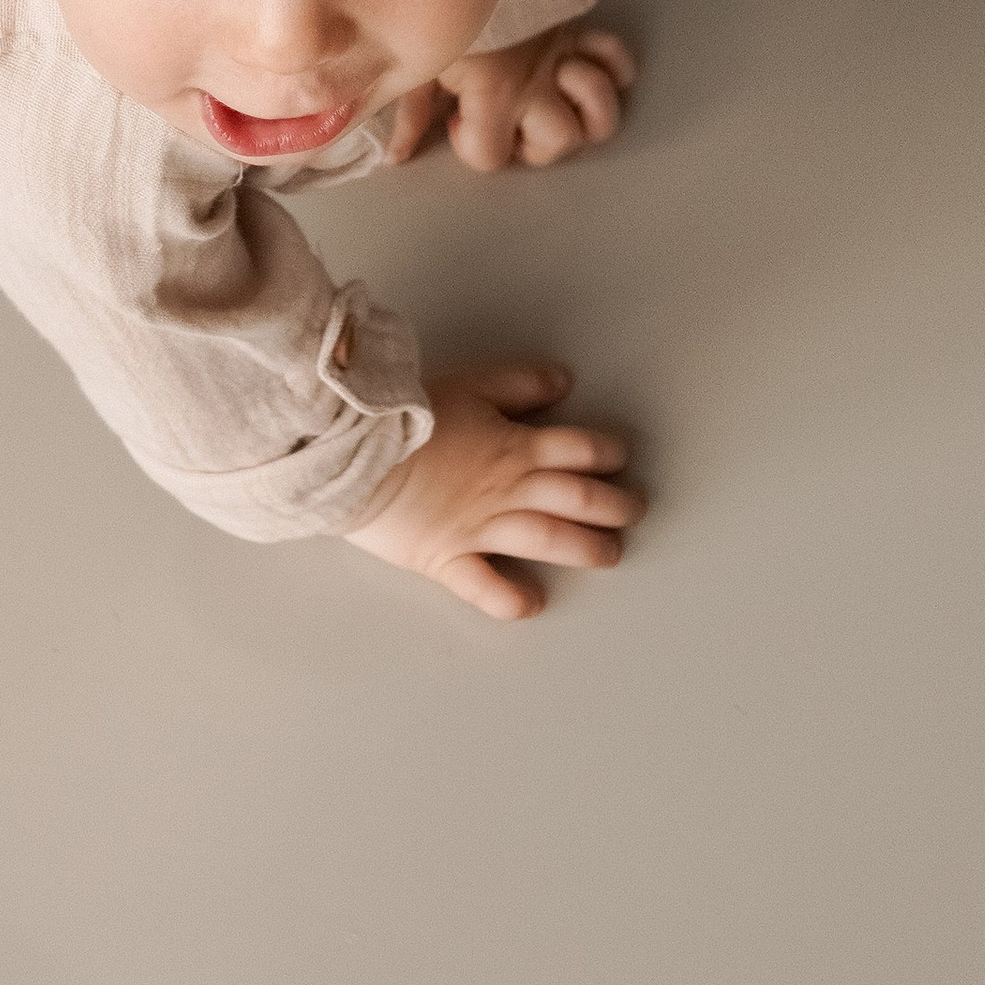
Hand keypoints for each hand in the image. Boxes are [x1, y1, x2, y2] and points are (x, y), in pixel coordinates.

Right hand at [349, 361, 642, 621]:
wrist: (351, 452)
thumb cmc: (403, 415)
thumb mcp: (469, 383)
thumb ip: (518, 383)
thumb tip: (563, 381)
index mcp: (514, 446)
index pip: (579, 449)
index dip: (608, 453)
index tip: (620, 457)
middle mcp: (508, 490)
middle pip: (578, 499)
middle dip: (614, 506)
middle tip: (633, 511)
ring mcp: (481, 529)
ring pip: (549, 541)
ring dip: (585, 549)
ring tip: (609, 555)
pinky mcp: (448, 559)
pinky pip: (486, 586)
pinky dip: (512, 598)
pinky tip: (532, 603)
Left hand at [386, 21, 636, 171]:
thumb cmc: (439, 6)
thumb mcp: (418, 59)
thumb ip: (412, 113)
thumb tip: (396, 157)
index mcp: (491, 92)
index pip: (491, 155)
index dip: (472, 147)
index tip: (457, 122)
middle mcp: (534, 83)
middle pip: (560, 143)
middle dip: (537, 144)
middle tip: (511, 118)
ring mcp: (561, 59)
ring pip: (601, 116)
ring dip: (584, 115)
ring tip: (554, 101)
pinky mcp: (577, 34)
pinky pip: (618, 60)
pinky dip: (612, 70)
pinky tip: (582, 69)